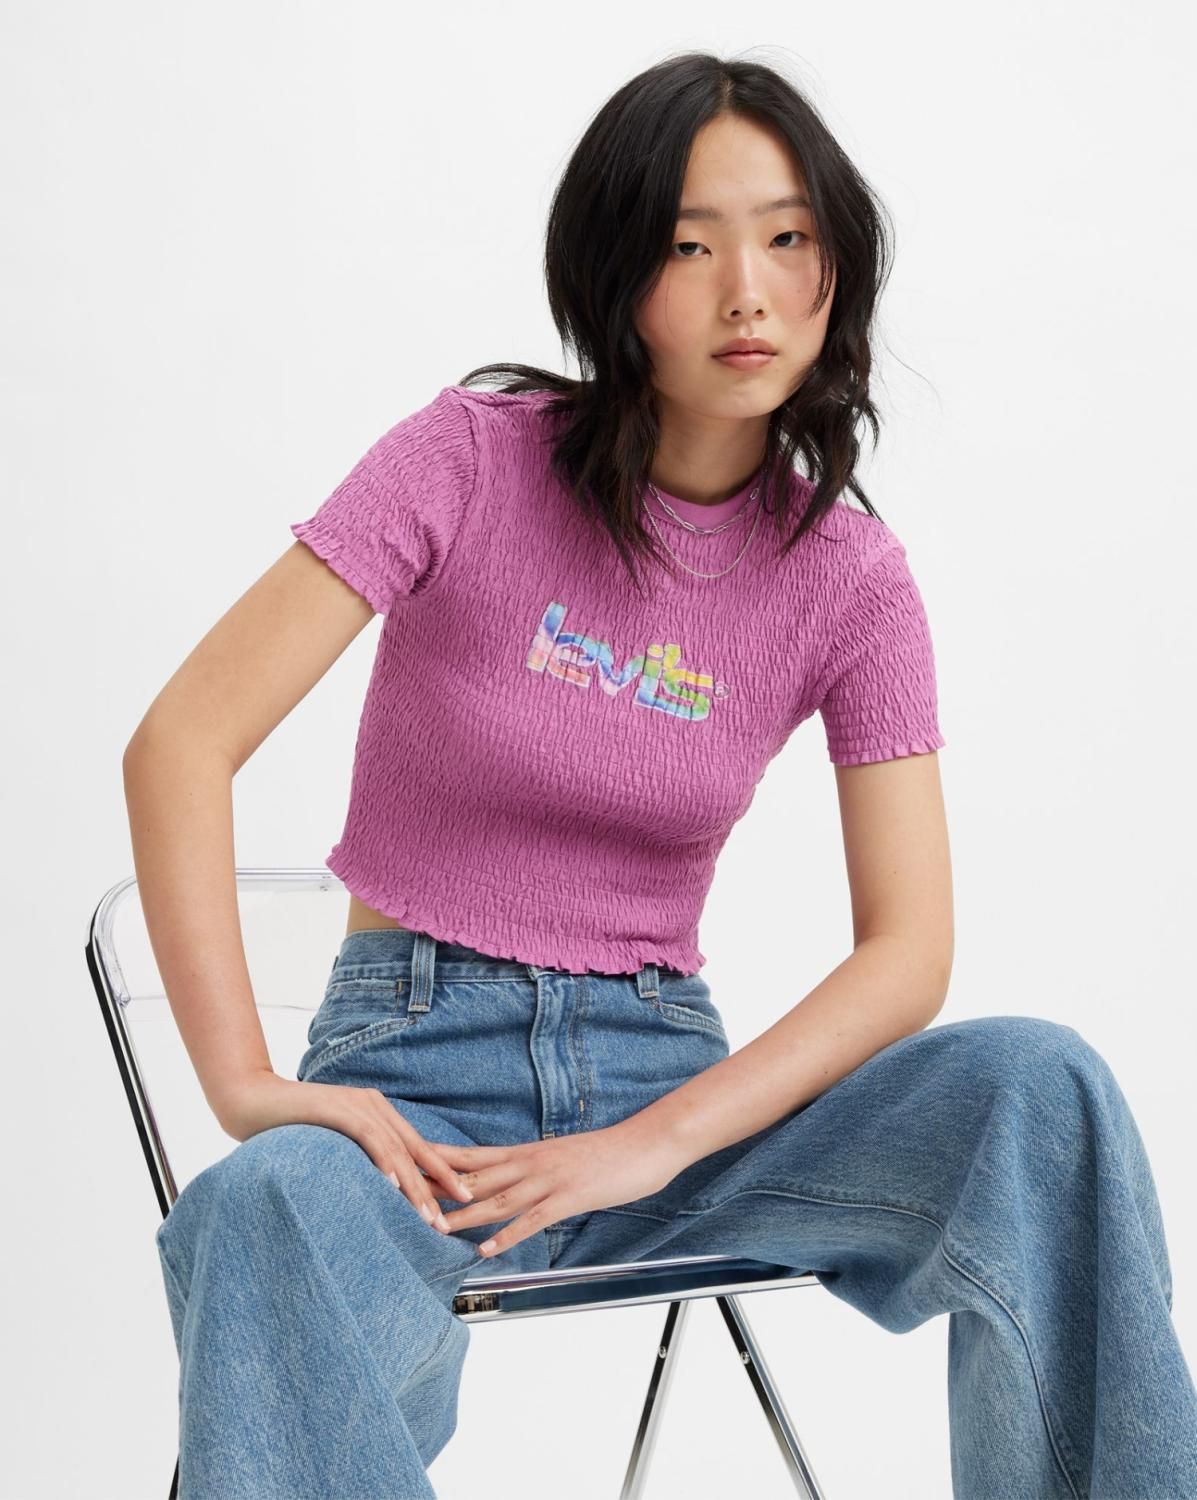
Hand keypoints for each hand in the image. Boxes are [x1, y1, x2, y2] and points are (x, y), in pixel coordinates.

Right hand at [216, 1071, 474, 1229]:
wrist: (250, 1099)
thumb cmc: (289, 1127)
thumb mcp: (333, 1144)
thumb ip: (357, 1157)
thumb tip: (379, 1189)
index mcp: (376, 1112)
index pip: (416, 1148)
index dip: (441, 1174)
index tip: (462, 1200)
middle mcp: (374, 1105)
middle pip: (414, 1150)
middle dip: (437, 1185)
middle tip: (456, 1216)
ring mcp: (358, 1104)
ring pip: (397, 1149)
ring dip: (415, 1185)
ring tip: (430, 1215)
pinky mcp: (338, 1108)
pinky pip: (369, 1138)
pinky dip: (384, 1162)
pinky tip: (394, 1186)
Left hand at [427, 1121, 681, 1258]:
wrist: (645, 1143)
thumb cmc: (606, 1153)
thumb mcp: (561, 1158)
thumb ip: (533, 1169)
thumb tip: (509, 1181)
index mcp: (527, 1153)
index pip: (473, 1157)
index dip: (439, 1161)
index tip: (407, 1162)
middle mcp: (530, 1163)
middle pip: (475, 1176)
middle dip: (438, 1188)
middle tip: (404, 1195)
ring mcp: (548, 1179)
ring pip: (498, 1199)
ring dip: (465, 1215)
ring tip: (435, 1228)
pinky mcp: (568, 1197)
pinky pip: (533, 1219)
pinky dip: (508, 1235)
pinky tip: (488, 1249)